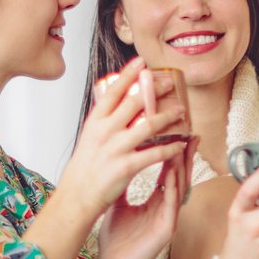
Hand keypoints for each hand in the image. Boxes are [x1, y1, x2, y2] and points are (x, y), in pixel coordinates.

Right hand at [60, 57, 182, 222]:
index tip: (141, 62)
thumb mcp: (90, 137)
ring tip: (181, 110)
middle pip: (134, 103)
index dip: (128, 74)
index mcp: (95, 122)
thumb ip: (105, 121)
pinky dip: (170, 148)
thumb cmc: (85, 167)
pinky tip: (180, 144)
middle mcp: (104, 132)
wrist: (77, 196)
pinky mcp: (125, 167)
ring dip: (168, 116)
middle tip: (170, 82)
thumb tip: (121, 104)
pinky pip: (154, 154)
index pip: (113, 92)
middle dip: (155, 89)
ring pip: (148, 126)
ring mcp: (115, 149)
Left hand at [96, 136, 192, 258]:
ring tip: (183, 146)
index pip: (169, 173)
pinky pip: (172, 204)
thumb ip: (122, 186)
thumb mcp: (118, 205)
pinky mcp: (166, 229)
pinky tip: (172, 171)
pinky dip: (173, 186)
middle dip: (185, 155)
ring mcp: (168, 218)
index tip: (175, 134)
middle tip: (190, 134)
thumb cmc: (116, 240)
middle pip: (180, 176)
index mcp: (156, 202)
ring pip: (180, 188)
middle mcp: (166, 208)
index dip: (173, 154)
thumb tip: (117, 163)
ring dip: (182, 166)